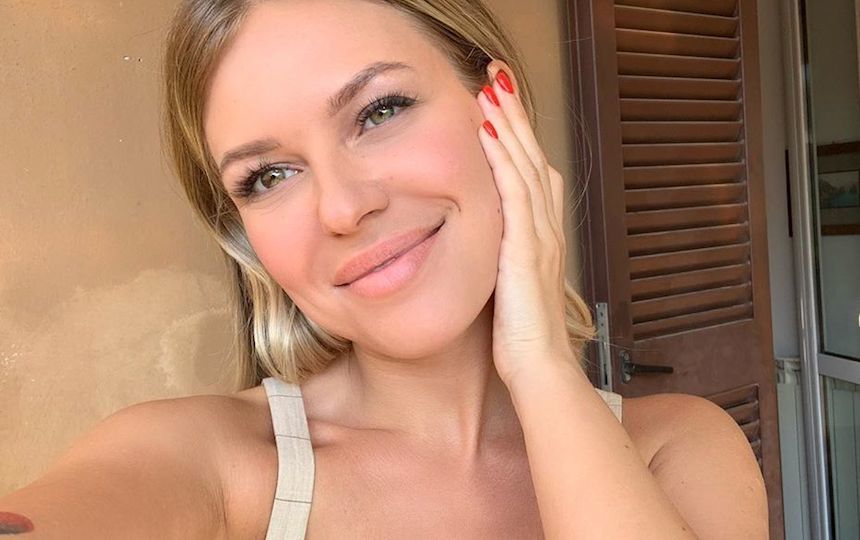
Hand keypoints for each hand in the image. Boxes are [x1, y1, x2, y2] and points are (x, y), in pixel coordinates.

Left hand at [476, 63, 576, 385]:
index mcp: (542, 236)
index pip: (533, 174)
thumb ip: (504, 257)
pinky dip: (503, 158)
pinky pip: (514, 193)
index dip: (520, 137)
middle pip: (533, 158)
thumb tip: (487, 243)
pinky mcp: (525, 249)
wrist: (539, 368)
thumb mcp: (511, 286)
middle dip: (515, 116)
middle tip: (498, 77)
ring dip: (509, 124)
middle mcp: (546, 229)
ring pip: (526, 166)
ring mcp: (539, 237)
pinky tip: (489, 131)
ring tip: (493, 88)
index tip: (502, 106)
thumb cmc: (522, 335)